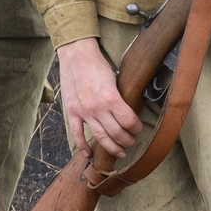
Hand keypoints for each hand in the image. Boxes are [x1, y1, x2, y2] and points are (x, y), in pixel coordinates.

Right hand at [57, 38, 139, 157]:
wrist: (76, 56)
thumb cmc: (98, 65)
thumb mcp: (116, 79)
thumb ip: (121, 98)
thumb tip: (130, 112)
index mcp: (111, 97)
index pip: (129, 121)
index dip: (137, 128)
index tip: (139, 129)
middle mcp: (97, 108)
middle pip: (116, 133)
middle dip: (127, 141)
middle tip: (132, 142)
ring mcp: (83, 112)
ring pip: (100, 137)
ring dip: (112, 147)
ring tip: (120, 152)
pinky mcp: (72, 112)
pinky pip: (77, 134)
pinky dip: (83, 146)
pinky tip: (89, 154)